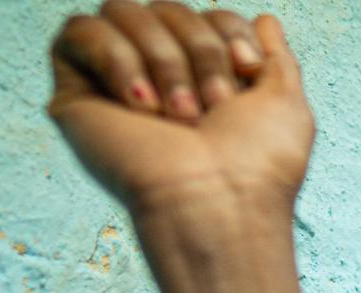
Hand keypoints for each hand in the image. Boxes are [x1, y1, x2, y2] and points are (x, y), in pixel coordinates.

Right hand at [48, 5, 311, 220]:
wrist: (217, 205)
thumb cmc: (258, 167)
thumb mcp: (285, 104)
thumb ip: (275, 59)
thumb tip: (266, 19)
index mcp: (203, 78)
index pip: (207, 14)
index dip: (228, 30)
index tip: (248, 69)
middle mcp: (158, 76)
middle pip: (167, 7)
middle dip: (199, 49)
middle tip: (213, 108)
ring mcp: (114, 82)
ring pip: (123, 11)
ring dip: (164, 60)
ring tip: (180, 117)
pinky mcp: (76, 92)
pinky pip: (81, 30)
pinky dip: (116, 60)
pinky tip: (140, 107)